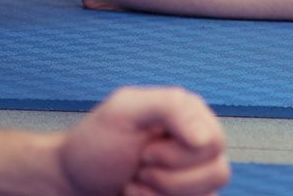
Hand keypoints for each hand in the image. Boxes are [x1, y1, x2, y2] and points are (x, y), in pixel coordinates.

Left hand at [56, 86, 228, 195]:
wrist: (75, 182)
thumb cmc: (95, 144)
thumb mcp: (124, 111)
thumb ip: (169, 108)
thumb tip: (204, 138)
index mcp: (190, 116)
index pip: (214, 142)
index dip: (178, 155)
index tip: (145, 151)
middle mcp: (198, 145)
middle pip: (218, 172)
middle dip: (168, 178)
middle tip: (139, 168)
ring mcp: (194, 177)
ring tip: (136, 185)